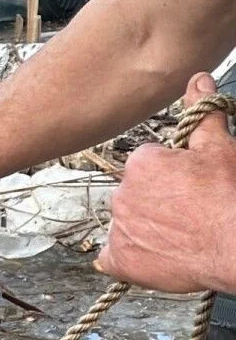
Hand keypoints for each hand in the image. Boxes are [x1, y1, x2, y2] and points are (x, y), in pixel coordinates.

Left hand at [94, 73, 235, 292]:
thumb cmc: (229, 196)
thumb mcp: (220, 148)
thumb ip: (203, 114)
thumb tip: (197, 78)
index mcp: (140, 163)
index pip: (149, 166)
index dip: (174, 177)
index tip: (194, 188)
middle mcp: (122, 193)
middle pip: (137, 194)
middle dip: (159, 201)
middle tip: (192, 212)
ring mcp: (119, 229)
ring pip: (129, 223)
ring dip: (147, 228)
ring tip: (183, 234)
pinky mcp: (120, 260)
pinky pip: (114, 257)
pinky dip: (131, 258)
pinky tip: (156, 256)